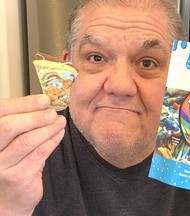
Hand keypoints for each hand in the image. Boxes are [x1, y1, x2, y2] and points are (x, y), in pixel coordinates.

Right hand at [0, 95, 65, 215]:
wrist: (10, 198)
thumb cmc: (14, 164)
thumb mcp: (14, 142)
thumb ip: (23, 125)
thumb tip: (44, 105)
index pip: (1, 113)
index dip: (23, 104)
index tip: (44, 100)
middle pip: (9, 126)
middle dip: (34, 116)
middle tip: (52, 112)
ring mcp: (1, 165)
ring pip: (26, 140)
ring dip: (47, 128)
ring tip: (60, 122)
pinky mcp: (16, 176)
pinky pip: (38, 154)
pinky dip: (51, 141)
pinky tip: (59, 134)